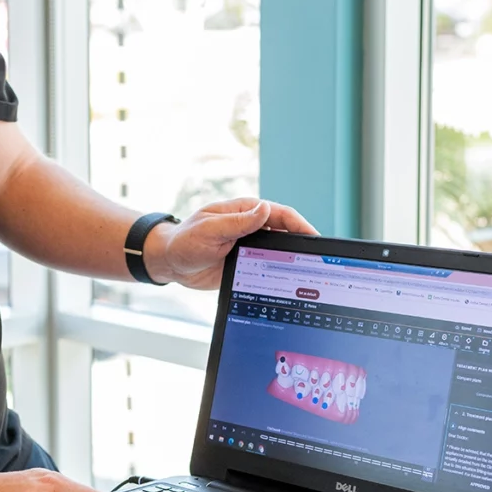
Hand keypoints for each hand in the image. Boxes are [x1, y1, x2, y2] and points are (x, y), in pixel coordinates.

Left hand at [146, 198, 316, 289]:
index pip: (280, 214)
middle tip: (320, 258)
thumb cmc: (185, 241)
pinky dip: (283, 271)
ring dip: (296, 257)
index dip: (300, 225)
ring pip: (281, 249)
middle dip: (304, 242)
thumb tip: (265, 210)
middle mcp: (251, 227)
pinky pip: (270, 266)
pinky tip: (292, 282)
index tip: (315, 237)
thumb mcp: (209, 230)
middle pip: (286, 232)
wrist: (171, 263)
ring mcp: (251, 245)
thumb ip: (237, 222)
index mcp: (244, 211)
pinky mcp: (248, 263)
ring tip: (312, 270)